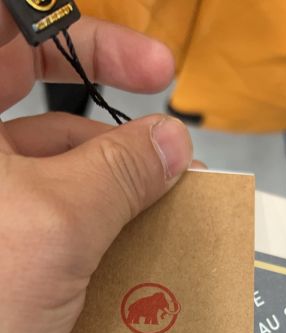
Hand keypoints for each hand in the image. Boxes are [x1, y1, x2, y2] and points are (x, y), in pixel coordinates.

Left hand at [0, 4, 193, 332]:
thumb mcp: (61, 224)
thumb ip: (121, 171)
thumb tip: (170, 144)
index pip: (13, 33)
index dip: (84, 35)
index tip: (150, 66)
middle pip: (38, 98)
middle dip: (112, 123)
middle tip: (169, 142)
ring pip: (54, 164)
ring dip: (114, 184)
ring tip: (164, 213)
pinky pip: (51, 212)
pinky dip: (94, 223)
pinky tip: (130, 246)